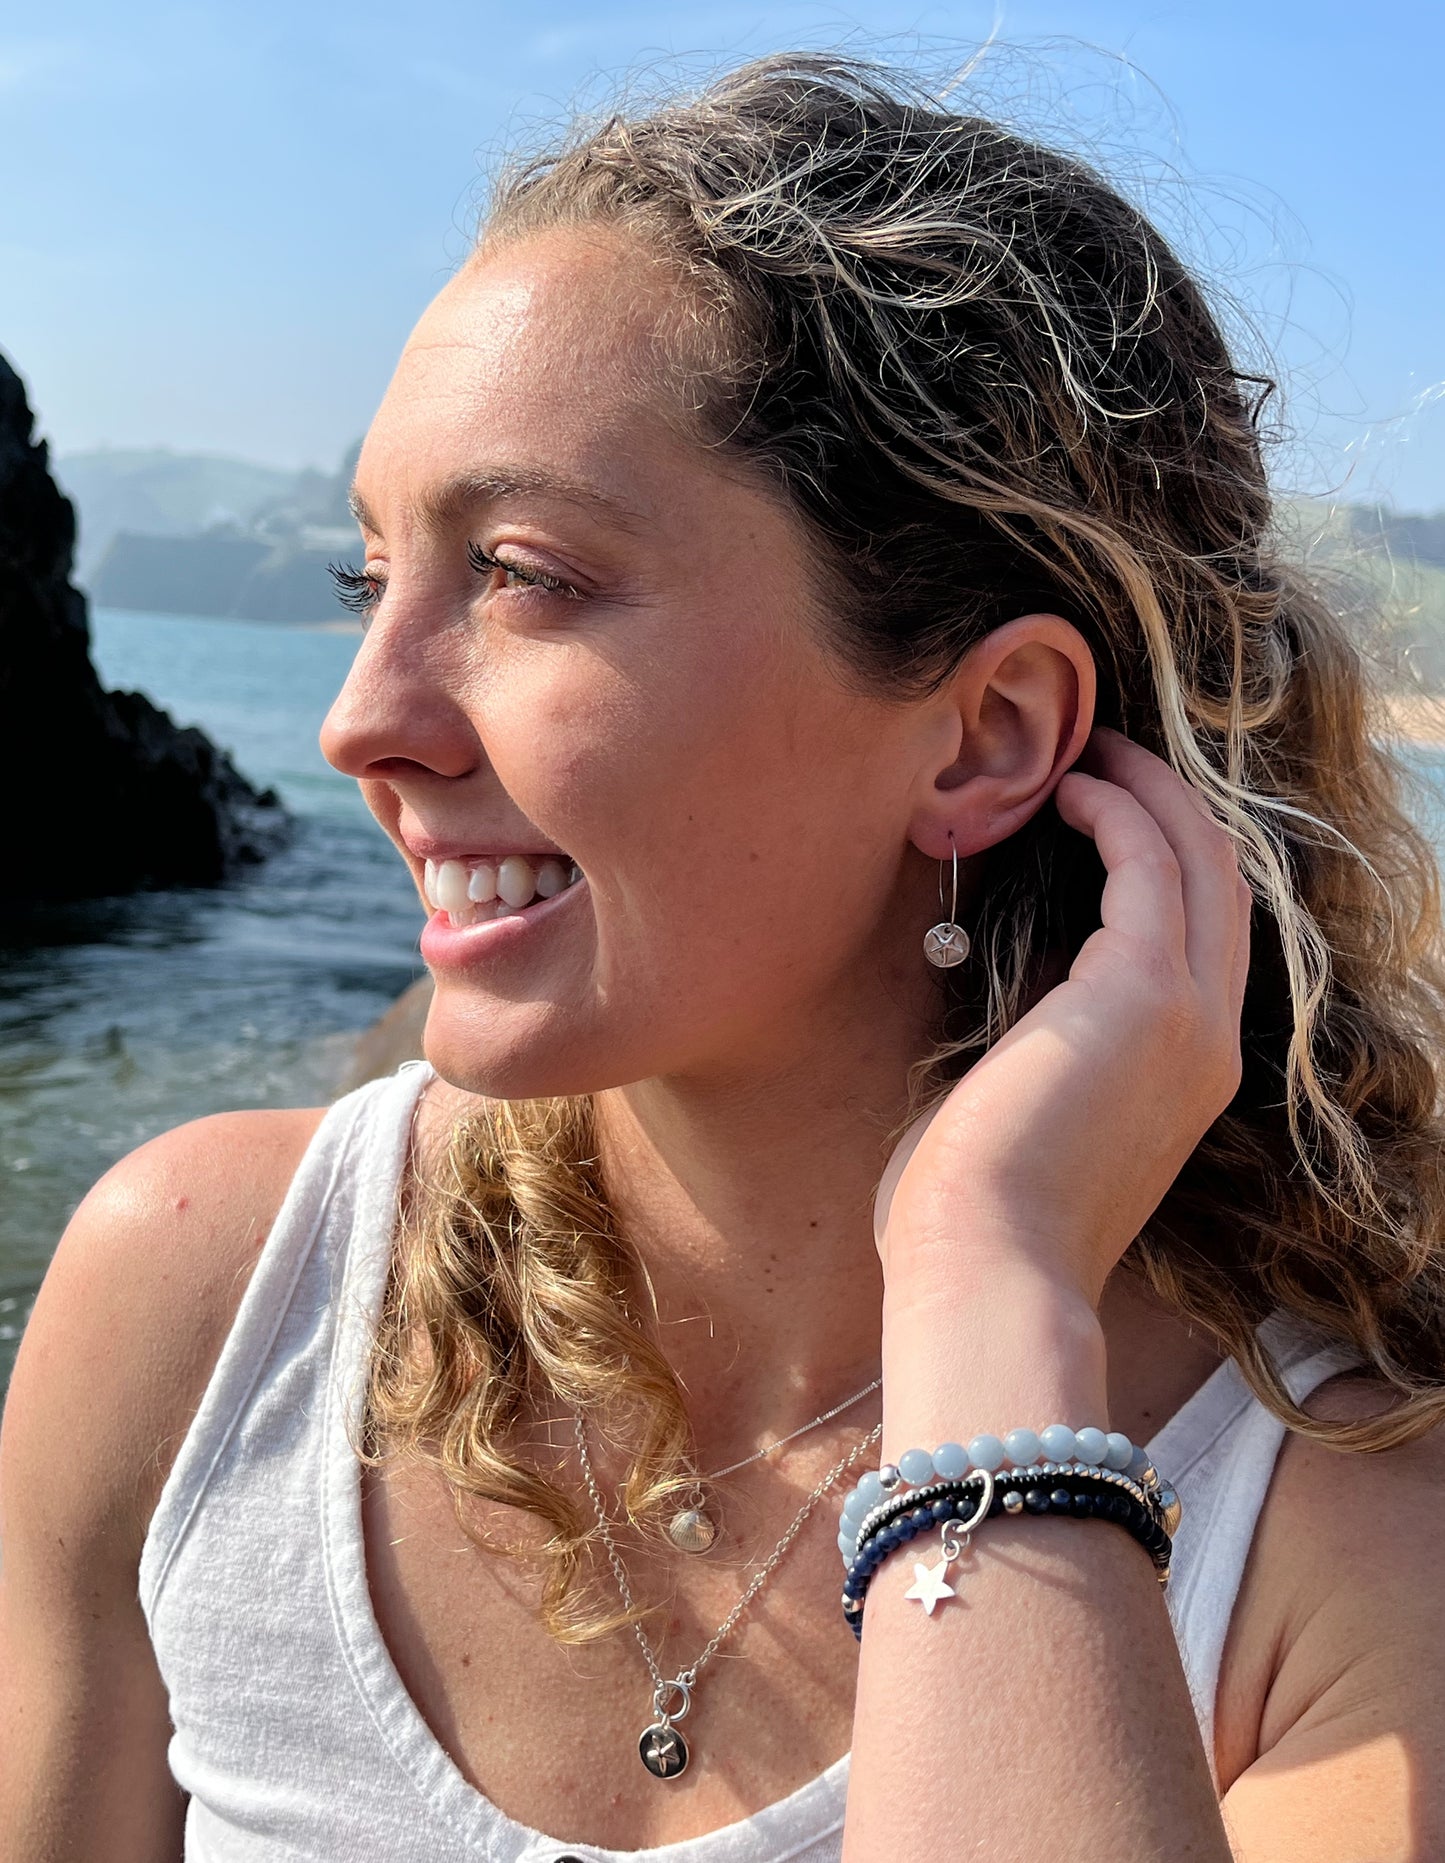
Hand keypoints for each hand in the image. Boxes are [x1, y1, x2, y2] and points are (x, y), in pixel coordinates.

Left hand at [874, 726, 1252, 1311]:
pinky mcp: (1144, 995)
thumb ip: (1044, 1038)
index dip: (1166, 863)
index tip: (1104, 812)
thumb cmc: (976, 1211)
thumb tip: (1019, 972)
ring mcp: (1189, 1019)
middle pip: (1222, 886)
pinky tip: (1068, 790)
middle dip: (1171, 809)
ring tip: (1091, 751)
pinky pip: (1148, 868)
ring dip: (1149, 794)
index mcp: (1184, 1075)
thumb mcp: (1027, 1108)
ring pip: (1200, 862)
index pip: (1203, 941)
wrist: (985, 1269)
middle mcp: (1208, 1041)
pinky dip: (1115, 815)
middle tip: (1108, 754)